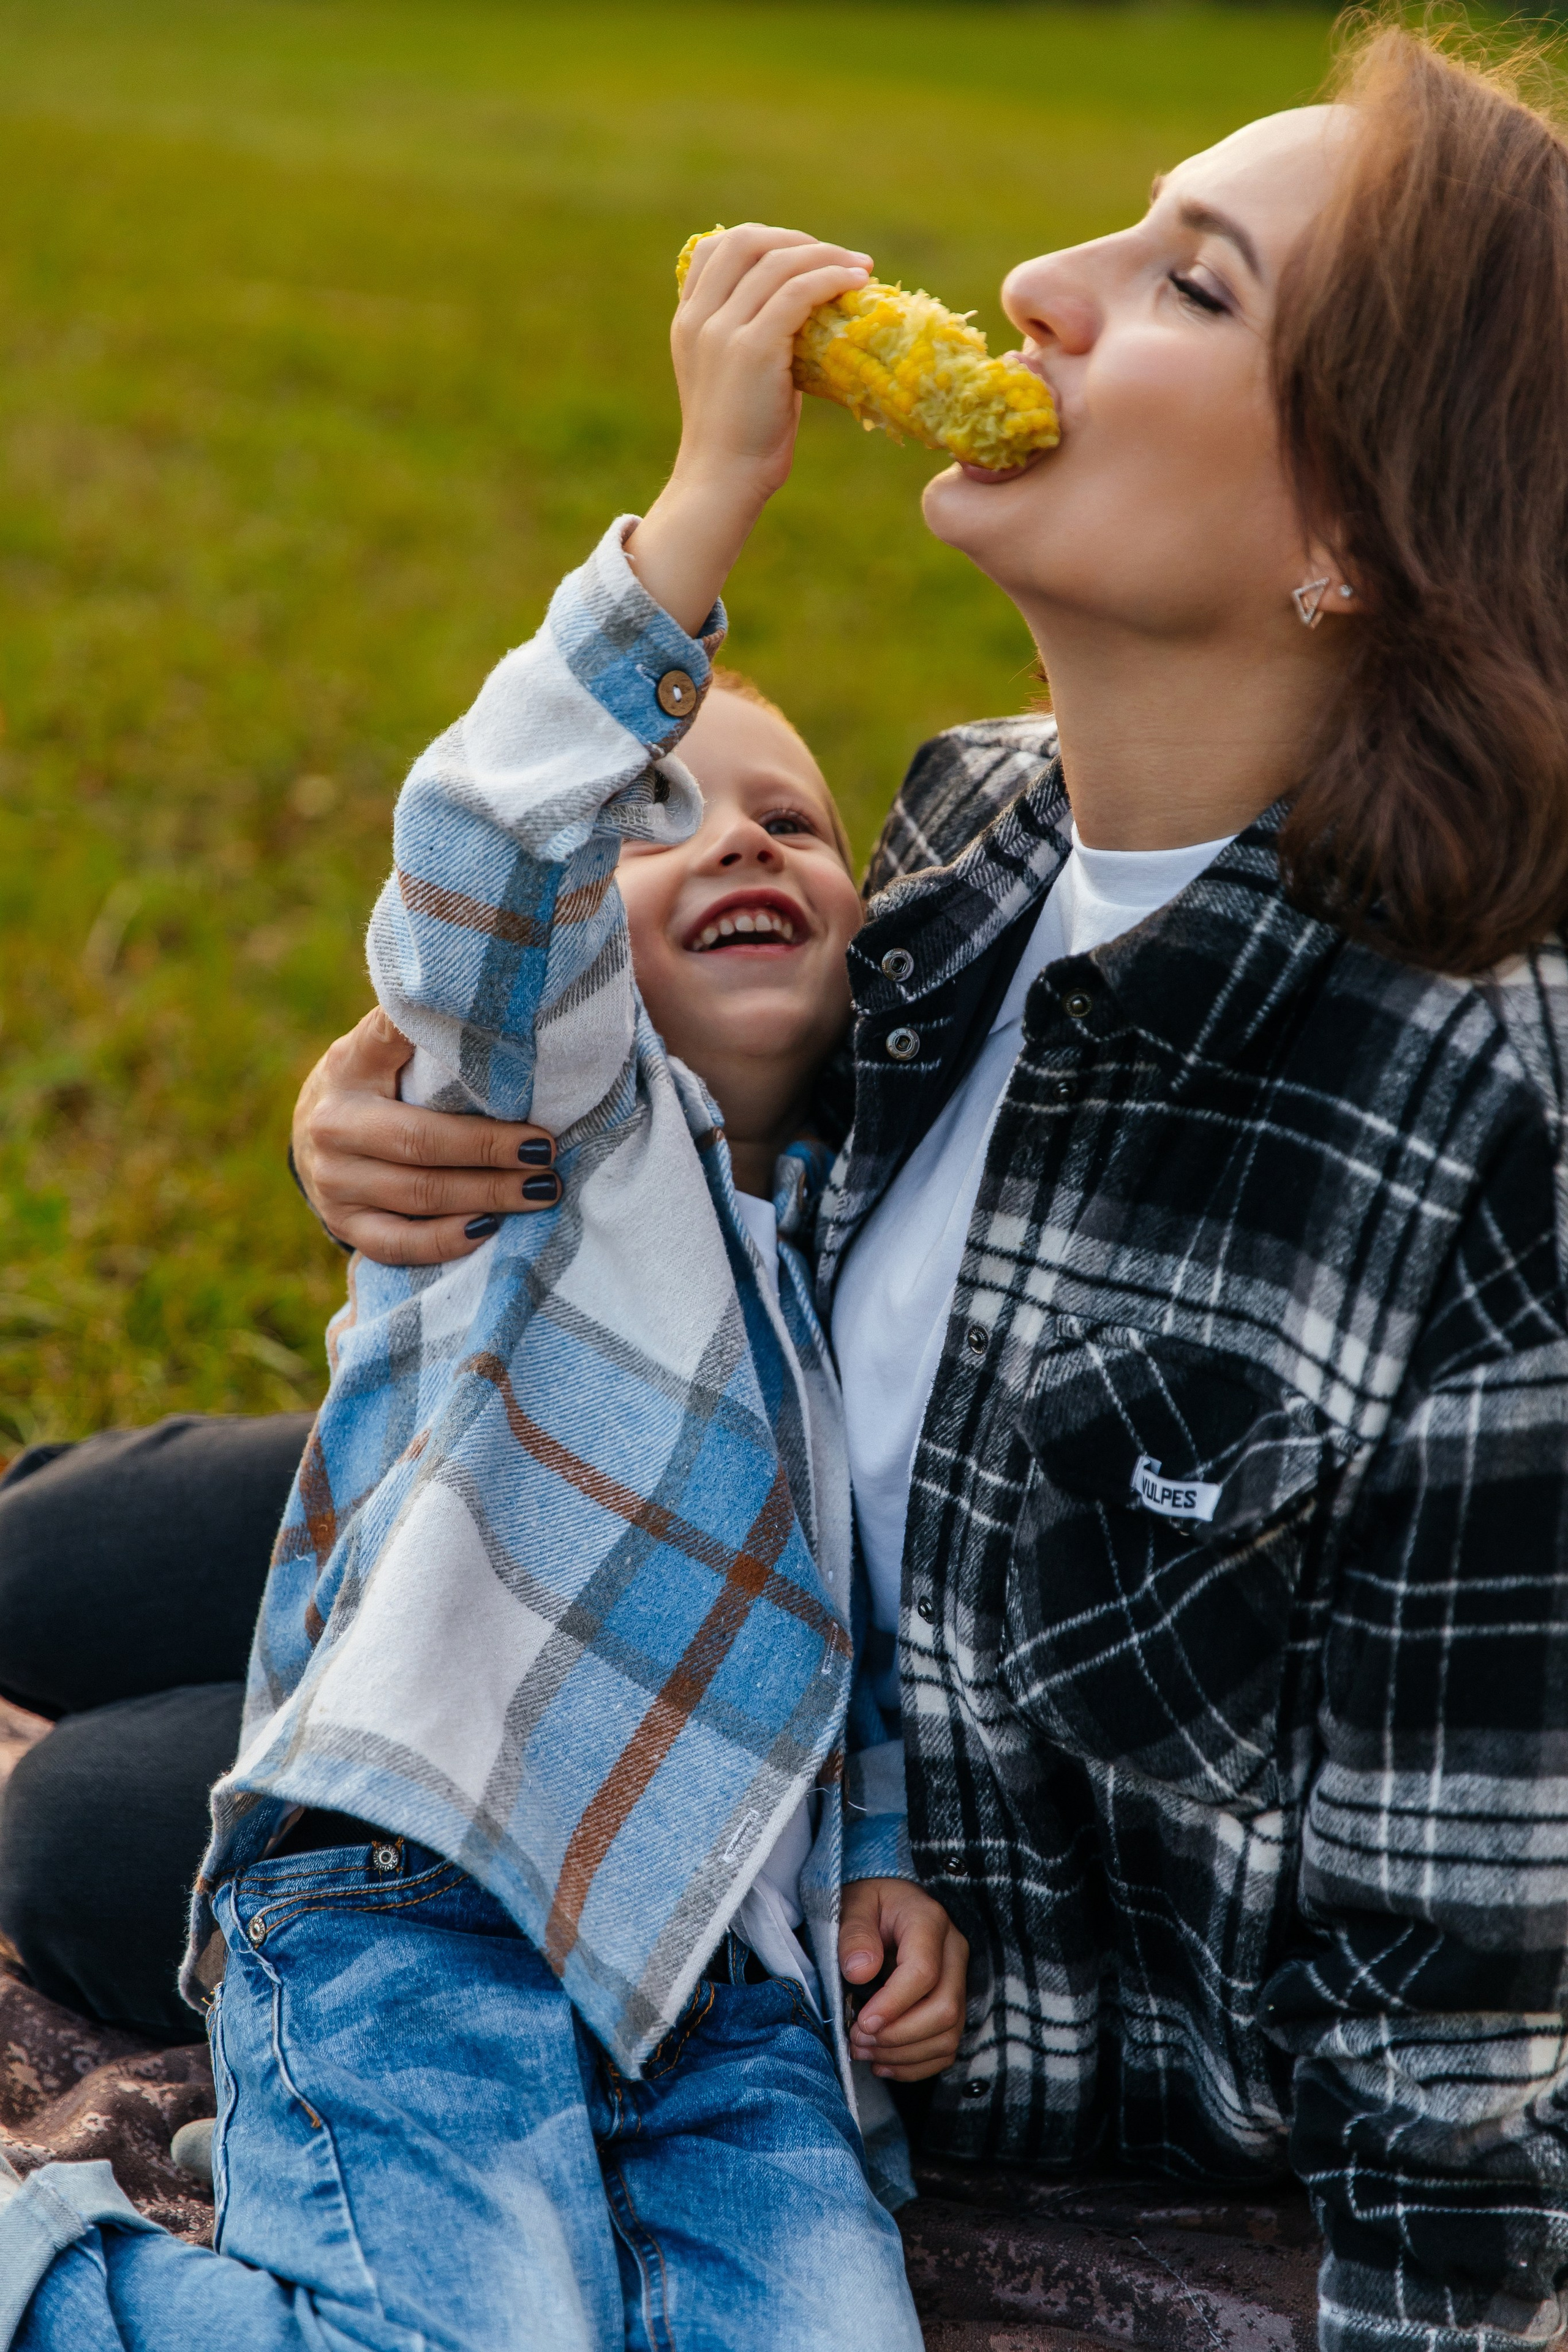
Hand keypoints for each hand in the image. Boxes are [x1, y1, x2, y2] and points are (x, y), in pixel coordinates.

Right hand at [291, 1008, 558, 1264]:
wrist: (310, 1136)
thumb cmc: (371, 1083)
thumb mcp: (381, 1046)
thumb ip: (417, 1029)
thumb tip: (484, 1004)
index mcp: (349, 1067)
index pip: (392, 1042)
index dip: (450, 1050)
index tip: (513, 1062)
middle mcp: (334, 1126)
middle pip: (420, 1141)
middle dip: (491, 1148)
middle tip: (546, 1150)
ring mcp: (335, 1183)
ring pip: (421, 1195)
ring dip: (488, 1195)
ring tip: (540, 1189)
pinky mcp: (345, 1225)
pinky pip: (401, 1244)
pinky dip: (448, 1240)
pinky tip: (490, 1228)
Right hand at [625, 224, 872, 637]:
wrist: (723, 483)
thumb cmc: (740, 440)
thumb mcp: (736, 378)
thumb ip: (753, 339)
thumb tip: (806, 318)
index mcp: (687, 322)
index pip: (715, 249)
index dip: (763, 240)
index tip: (801, 256)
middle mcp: (699, 318)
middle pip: (745, 241)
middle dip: (796, 240)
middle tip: (836, 258)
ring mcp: (722, 330)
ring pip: (778, 262)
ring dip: (827, 256)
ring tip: (861, 269)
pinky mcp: (753, 348)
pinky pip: (798, 291)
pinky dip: (831, 278)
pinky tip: (857, 283)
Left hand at [840, 1878, 968, 2082]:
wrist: (885, 1906)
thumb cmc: (867, 1906)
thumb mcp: (853, 1906)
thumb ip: (854, 1935)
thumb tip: (860, 1972)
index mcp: (929, 1921)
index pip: (924, 1972)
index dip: (894, 2004)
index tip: (861, 2022)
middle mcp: (953, 1952)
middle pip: (944, 2009)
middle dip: (898, 2036)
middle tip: (857, 2039)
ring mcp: (959, 1981)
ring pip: (948, 2035)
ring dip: (903, 2054)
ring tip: (863, 2050)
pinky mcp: (954, 2006)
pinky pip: (947, 2048)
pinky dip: (915, 2065)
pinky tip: (883, 2062)